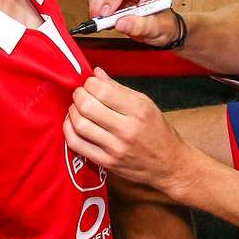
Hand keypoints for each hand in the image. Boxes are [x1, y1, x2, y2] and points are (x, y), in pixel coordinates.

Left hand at [66, 68, 190, 189]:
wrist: (169, 164)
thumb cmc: (158, 131)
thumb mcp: (145, 104)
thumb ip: (118, 88)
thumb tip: (96, 73)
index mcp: (138, 110)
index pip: (102, 90)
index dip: (89, 83)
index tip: (90, 83)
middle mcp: (127, 129)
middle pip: (87, 106)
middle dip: (78, 95)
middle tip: (80, 94)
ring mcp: (115, 148)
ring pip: (79, 125)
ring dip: (72, 111)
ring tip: (77, 108)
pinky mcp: (106, 163)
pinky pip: (77, 145)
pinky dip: (69, 130)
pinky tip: (73, 124)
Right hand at [82, 0, 177, 46]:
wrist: (162, 30)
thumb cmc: (163, 25)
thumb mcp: (156, 28)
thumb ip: (140, 25)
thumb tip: (121, 23)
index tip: (109, 12)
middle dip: (101, 3)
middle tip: (102, 20)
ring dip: (96, 6)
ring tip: (103, 21)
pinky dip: (95, 8)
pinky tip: (103, 19)